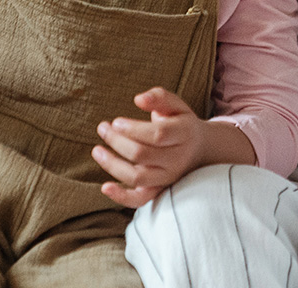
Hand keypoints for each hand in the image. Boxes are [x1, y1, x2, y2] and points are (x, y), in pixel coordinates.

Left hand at [93, 87, 205, 207]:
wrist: (199, 149)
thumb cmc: (181, 122)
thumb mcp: (176, 105)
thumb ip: (159, 97)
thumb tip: (139, 99)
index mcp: (184, 133)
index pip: (158, 135)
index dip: (133, 129)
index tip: (116, 121)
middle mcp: (178, 159)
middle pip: (142, 154)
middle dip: (117, 141)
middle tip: (103, 128)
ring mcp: (168, 177)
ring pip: (137, 177)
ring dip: (112, 165)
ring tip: (97, 150)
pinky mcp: (159, 190)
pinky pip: (140, 200)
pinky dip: (121, 197)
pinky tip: (105, 187)